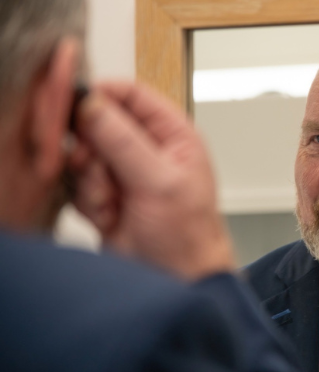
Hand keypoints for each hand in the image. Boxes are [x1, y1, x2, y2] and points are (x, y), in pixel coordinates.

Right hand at [69, 82, 234, 279]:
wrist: (176, 277)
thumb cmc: (188, 233)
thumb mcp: (160, 181)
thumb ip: (124, 141)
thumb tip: (93, 104)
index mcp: (172, 134)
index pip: (133, 94)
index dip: (103, 94)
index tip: (78, 104)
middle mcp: (147, 148)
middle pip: (101, 123)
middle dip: (92, 148)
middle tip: (96, 166)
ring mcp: (125, 171)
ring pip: (85, 154)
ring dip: (92, 180)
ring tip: (113, 201)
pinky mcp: (106, 194)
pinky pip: (80, 183)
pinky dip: (89, 200)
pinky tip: (110, 215)